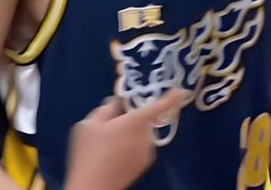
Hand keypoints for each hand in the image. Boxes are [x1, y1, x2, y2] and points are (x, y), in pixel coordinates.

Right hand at [64, 89, 186, 189]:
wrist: (94, 187)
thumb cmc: (90, 152)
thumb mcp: (89, 124)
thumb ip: (105, 109)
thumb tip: (116, 102)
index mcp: (136, 121)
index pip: (159, 106)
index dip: (172, 97)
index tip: (181, 90)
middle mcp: (146, 136)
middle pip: (145, 120)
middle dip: (133, 118)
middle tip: (112, 123)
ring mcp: (146, 153)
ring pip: (142, 134)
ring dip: (132, 132)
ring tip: (109, 142)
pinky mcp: (142, 166)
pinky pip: (140, 147)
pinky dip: (131, 146)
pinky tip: (113, 154)